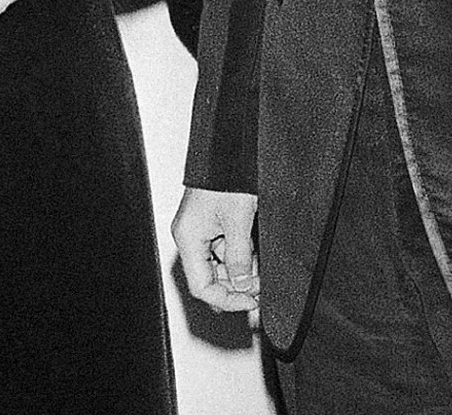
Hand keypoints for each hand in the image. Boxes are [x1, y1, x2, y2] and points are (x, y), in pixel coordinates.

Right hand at [175, 187, 260, 320]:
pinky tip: (257, 254)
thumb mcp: (238, 221)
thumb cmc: (226, 176)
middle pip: (211, 279)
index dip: (228, 299)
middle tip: (262, 287)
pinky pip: (226, 250)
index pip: (201, 287)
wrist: (228, 149)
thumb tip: (243, 285)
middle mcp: (191, 238)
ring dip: (243, 271)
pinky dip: (243, 256)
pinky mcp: (212, 225)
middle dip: (238, 286)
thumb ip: (239, 257)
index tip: (252, 301)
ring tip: (262, 268)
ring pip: (221, 266)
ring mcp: (201, 232)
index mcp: (189, 239)